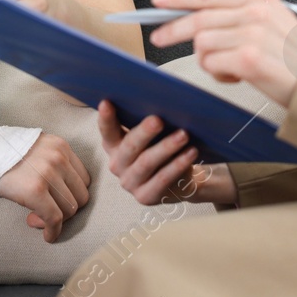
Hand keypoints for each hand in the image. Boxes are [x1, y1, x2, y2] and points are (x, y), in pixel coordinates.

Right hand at [0, 132, 90, 242]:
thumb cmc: (4, 156)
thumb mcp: (36, 151)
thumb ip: (53, 167)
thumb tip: (62, 200)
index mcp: (61, 146)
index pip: (83, 179)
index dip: (72, 195)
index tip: (56, 202)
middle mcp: (59, 157)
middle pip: (81, 195)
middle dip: (66, 210)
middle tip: (45, 214)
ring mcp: (49, 173)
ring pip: (70, 209)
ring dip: (56, 221)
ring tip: (36, 218)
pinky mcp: (36, 190)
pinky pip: (55, 218)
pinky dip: (53, 231)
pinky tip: (46, 235)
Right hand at [95, 100, 237, 205]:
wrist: (180, 179)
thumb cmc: (162, 147)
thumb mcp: (153, 134)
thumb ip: (149, 121)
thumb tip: (161, 99)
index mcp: (113, 145)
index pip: (106, 131)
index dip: (105, 118)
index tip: (106, 102)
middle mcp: (117, 164)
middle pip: (129, 146)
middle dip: (144, 132)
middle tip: (159, 119)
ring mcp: (129, 183)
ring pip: (147, 163)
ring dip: (166, 147)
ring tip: (184, 134)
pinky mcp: (145, 197)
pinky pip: (162, 179)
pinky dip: (177, 165)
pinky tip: (191, 152)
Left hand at [147, 0, 296, 106]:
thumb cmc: (296, 60)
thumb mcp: (273, 24)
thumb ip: (239, 16)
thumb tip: (196, 20)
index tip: (159, 1)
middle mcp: (256, 11)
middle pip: (199, 18)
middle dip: (173, 29)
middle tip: (158, 38)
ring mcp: (252, 33)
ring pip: (202, 43)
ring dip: (208, 60)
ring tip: (228, 68)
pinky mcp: (248, 58)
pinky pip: (211, 63)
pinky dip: (218, 74)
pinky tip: (236, 76)